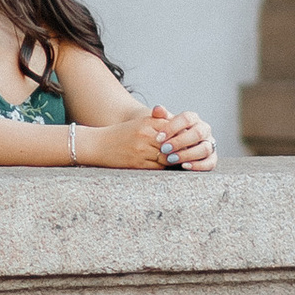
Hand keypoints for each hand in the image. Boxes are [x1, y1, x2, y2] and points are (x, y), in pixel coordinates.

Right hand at [81, 107, 216, 169]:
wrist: (97, 144)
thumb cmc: (121, 135)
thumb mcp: (140, 124)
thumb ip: (159, 124)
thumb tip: (182, 131)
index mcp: (148, 122)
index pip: (174, 129)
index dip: (185, 137)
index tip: (195, 142)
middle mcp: (146, 135)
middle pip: (174, 144)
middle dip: (184, 151)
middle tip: (196, 156)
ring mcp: (142, 149)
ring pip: (168, 158)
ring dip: (177, 162)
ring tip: (187, 165)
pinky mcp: (138, 163)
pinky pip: (158, 168)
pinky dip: (166, 170)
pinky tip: (171, 171)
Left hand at [155, 105, 215, 169]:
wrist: (178, 147)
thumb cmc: (171, 133)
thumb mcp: (165, 124)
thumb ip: (161, 117)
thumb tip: (157, 109)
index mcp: (193, 118)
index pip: (186, 118)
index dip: (172, 128)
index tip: (158, 138)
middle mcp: (204, 130)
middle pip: (198, 133)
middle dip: (180, 142)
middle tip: (164, 149)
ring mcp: (210, 144)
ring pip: (205, 148)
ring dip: (187, 155)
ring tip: (171, 159)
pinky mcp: (212, 158)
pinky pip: (210, 163)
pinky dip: (198, 165)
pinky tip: (184, 166)